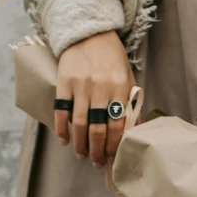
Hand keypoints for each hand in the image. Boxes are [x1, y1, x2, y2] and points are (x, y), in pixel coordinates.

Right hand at [55, 31, 132, 167]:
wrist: (90, 33)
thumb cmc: (112, 60)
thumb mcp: (128, 78)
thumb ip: (131, 104)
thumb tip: (134, 132)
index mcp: (120, 88)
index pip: (119, 125)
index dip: (115, 145)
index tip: (113, 158)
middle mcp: (101, 88)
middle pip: (98, 129)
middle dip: (98, 151)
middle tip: (97, 163)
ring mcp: (81, 86)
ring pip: (80, 124)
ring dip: (81, 145)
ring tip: (82, 156)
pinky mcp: (64, 82)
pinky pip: (61, 111)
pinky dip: (62, 129)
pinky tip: (65, 140)